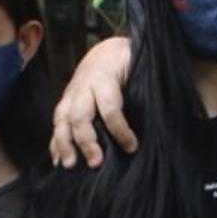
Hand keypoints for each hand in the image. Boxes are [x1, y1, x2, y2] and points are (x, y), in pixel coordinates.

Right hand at [50, 37, 136, 167]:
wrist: (106, 52)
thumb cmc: (128, 63)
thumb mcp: (139, 68)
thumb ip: (143, 90)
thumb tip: (161, 119)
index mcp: (105, 77)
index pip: (110, 107)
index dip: (120, 129)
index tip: (132, 147)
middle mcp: (83, 86)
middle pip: (79, 115)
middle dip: (86, 141)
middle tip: (96, 163)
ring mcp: (70, 94)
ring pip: (62, 119)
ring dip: (64, 143)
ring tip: (70, 165)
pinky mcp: (65, 103)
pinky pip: (57, 123)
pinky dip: (55, 142)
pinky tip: (58, 160)